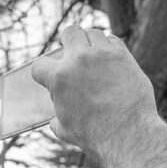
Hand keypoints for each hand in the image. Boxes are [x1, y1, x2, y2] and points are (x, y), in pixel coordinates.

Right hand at [32, 25, 166, 167]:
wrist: (126, 133)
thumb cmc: (93, 135)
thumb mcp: (66, 130)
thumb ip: (57, 118)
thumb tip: (55, 119)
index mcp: (59, 78)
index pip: (40, 65)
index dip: (42, 71)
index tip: (46, 74)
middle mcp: (79, 60)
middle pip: (69, 33)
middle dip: (67, 39)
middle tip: (70, 46)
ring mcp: (102, 54)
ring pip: (92, 32)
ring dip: (89, 40)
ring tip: (91, 50)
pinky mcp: (123, 56)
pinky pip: (113, 41)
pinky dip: (108, 47)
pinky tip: (109, 56)